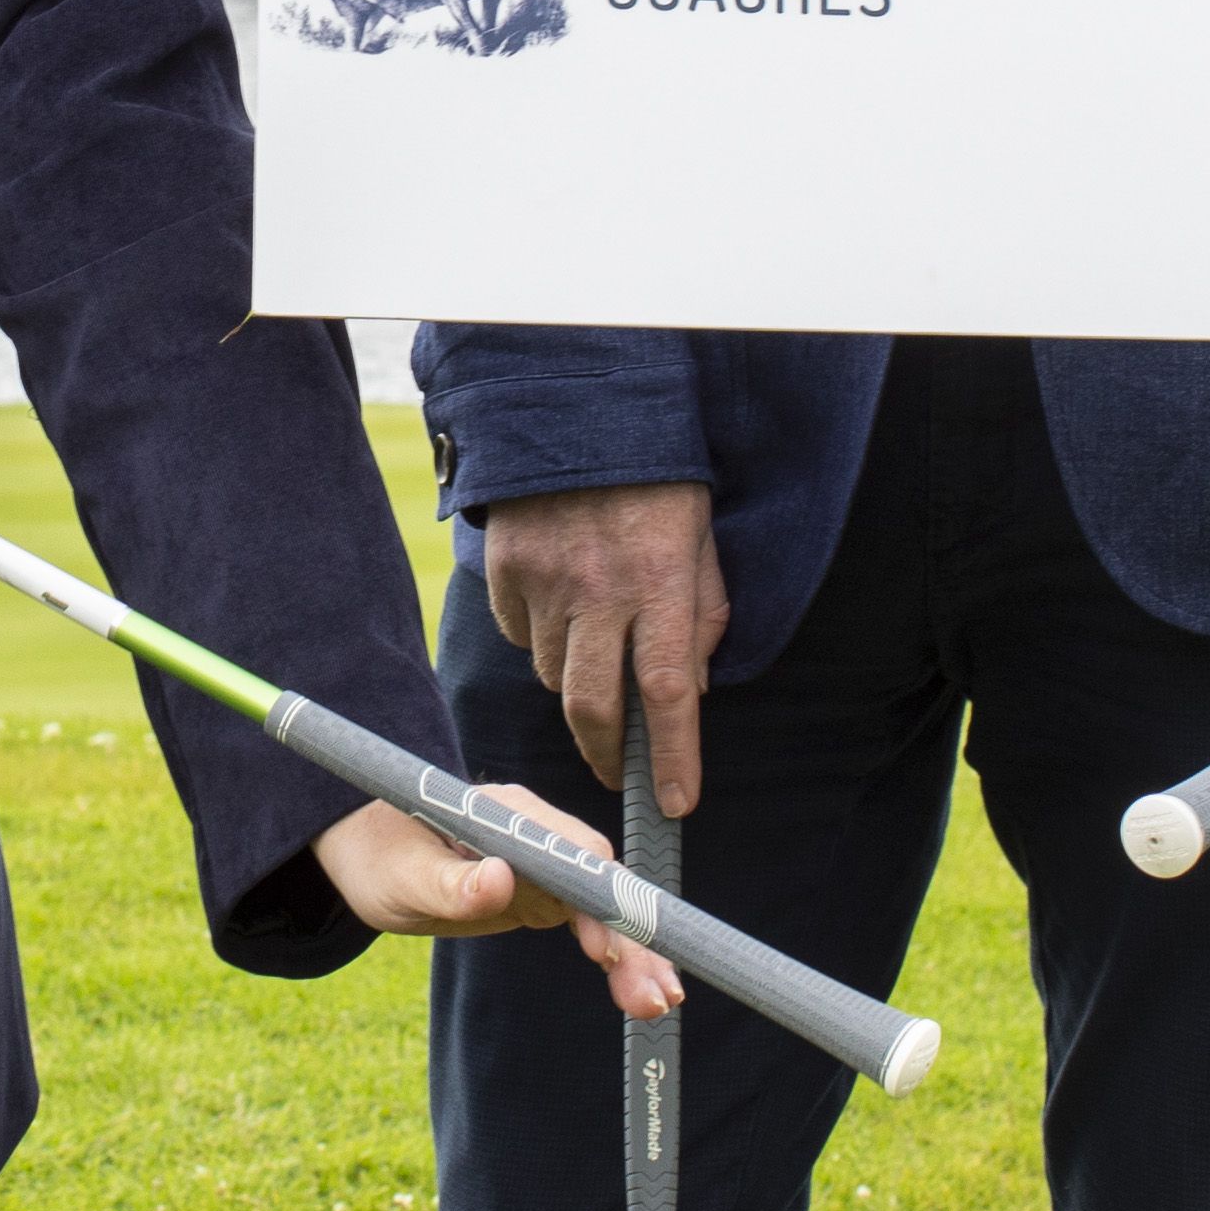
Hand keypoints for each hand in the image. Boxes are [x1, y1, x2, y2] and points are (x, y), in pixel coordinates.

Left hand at [312, 787, 689, 1019]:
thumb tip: (499, 881)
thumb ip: (449, 882)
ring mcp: (546, 865)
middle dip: (631, 936)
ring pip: (604, 908)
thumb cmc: (378, 857)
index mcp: (509, 815)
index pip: (573, 850)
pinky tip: (638, 989)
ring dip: (634, 953)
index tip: (608, 945)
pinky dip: (616, 955)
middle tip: (656, 995)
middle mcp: (539, 834)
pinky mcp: (543, 893)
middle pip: (600, 882)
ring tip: (657, 1005)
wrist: (368, 853)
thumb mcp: (402, 877)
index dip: (598, 896)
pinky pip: (590, 923)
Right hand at [480, 481, 724, 817]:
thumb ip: (701, 616)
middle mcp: (601, 589)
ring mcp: (547, 580)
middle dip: (607, 755)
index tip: (676, 803)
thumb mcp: (702, 542)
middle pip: (594, 706)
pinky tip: (563, 612)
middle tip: (620, 771)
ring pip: (556, 674)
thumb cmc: (658, 479)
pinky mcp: (507, 569)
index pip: (669, 692)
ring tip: (598, 655)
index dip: (673, 757)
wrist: (581, 408)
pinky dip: (543, 640)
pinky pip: (523, 634)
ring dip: (579, 685)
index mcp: (661, 583)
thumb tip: (689, 689)